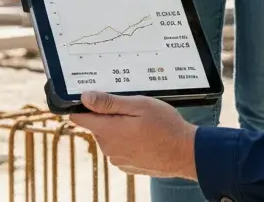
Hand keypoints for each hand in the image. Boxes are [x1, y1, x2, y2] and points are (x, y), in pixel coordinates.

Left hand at [69, 91, 197, 179]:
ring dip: (118, 127)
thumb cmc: (165, 125)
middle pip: (96, 125)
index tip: (96, 97)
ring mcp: (117, 159)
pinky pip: (118, 148)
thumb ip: (109, 102)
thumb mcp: (139, 105)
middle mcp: (108, 148)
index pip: (79, 117)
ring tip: (141, 123)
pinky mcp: (126, 165)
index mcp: (108, 131)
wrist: (184, 152)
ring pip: (108, 136)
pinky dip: (126, 140)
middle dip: (108, 115)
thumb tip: (85, 98)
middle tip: (131, 108)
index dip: (84, 105)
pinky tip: (143, 136)